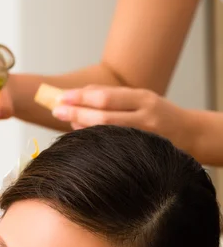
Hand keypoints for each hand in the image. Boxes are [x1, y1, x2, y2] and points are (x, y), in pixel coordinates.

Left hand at [52, 86, 194, 152]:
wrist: (189, 134)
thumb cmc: (158, 115)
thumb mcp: (140, 99)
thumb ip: (113, 97)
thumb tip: (80, 94)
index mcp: (143, 98)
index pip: (106, 96)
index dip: (81, 97)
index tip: (62, 97)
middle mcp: (145, 117)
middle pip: (104, 115)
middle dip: (77, 112)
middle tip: (57, 111)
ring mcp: (145, 136)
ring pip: (108, 132)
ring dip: (83, 127)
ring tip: (67, 122)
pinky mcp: (144, 152)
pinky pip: (114, 146)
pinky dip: (96, 140)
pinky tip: (83, 137)